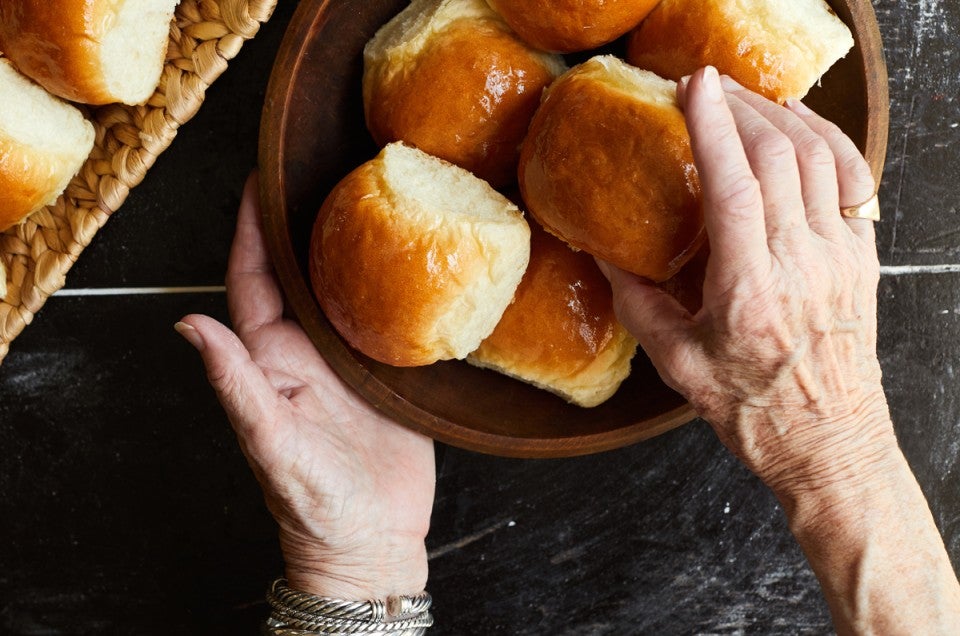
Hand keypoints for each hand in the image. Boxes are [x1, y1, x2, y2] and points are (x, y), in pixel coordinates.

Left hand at [175, 173, 434, 599]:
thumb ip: (234, 385)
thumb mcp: (271, 443)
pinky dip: (397, 289)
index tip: (258, 183)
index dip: (252, 232)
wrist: (373, 543)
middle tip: (321, 170)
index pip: (255, 283)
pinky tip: (414, 262)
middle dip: (305, 223)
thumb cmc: (315, 506)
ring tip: (369, 198)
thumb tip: (187, 325)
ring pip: (347, 292)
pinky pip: (392, 321)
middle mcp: (308, 354)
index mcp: (273, 362)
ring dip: (352, 248)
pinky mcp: (391, 377)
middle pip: (303, 275)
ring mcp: (350, 364)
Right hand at [600, 67, 895, 499]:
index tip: (694, 88)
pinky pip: (853, 178)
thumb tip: (606, 255)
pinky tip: (802, 125)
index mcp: (750, 292)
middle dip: (742, 108)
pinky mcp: (861, 258)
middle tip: (709, 89)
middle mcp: (802, 265)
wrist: (830, 444)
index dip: (713, 128)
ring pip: (821, 157)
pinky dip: (828, 139)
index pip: (734, 188)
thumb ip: (638, 304)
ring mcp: (840, 257)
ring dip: (781, 117)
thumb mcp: (678, 365)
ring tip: (747, 100)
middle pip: (779, 156)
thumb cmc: (755, 412)